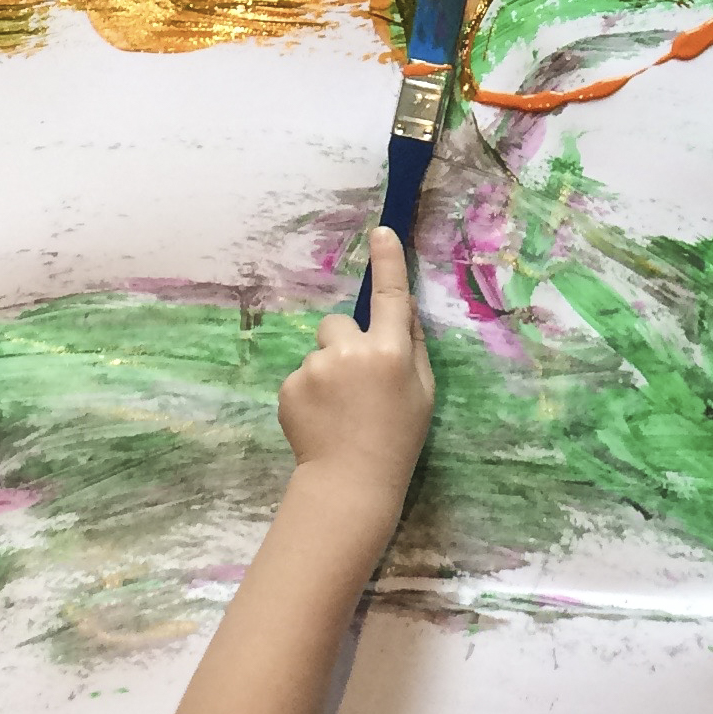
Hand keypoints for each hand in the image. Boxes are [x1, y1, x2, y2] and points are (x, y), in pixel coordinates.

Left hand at [277, 227, 432, 510]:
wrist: (351, 482)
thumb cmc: (397, 437)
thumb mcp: (422, 392)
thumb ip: (410, 344)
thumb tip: (402, 305)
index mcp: (390, 353)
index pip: (391, 297)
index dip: (387, 261)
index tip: (381, 231)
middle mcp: (351, 353)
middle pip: (339, 323)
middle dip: (344, 343)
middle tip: (356, 385)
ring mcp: (316, 368)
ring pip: (319, 351)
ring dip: (326, 370)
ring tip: (339, 410)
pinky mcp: (290, 386)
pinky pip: (301, 375)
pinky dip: (309, 392)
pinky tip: (321, 419)